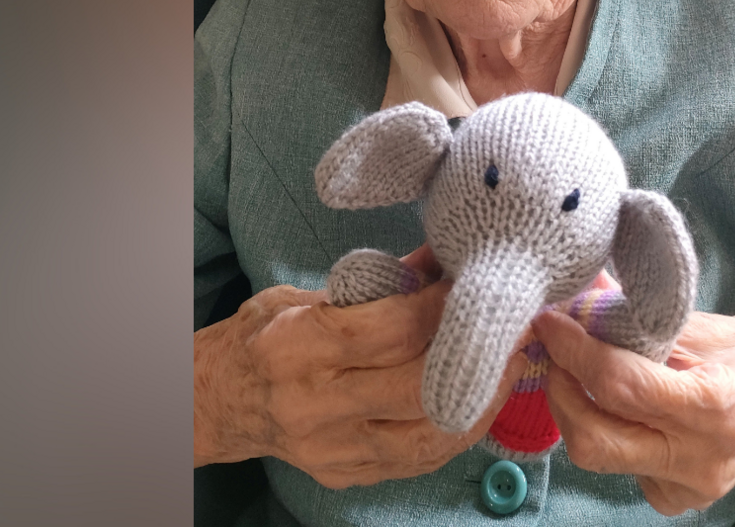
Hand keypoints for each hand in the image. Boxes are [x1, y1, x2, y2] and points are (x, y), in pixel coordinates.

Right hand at [194, 246, 528, 487]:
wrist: (219, 402)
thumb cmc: (264, 338)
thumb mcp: (305, 295)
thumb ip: (377, 284)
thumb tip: (443, 260)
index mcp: (295, 347)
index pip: (391, 330)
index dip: (445, 308)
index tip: (479, 288)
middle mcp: (312, 405)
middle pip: (417, 387)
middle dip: (476, 358)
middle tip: (515, 331)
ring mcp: (331, 449)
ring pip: (428, 434)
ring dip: (480, 401)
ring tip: (510, 368)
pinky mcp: (348, 474)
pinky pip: (420, 460)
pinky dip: (457, 430)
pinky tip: (479, 403)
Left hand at [534, 305, 734, 515]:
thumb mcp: (710, 327)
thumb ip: (643, 319)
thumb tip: (583, 296)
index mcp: (717, 406)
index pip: (621, 385)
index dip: (575, 351)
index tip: (552, 323)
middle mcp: (701, 457)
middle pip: (595, 439)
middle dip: (561, 391)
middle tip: (557, 355)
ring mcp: (687, 486)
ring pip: (601, 457)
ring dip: (578, 411)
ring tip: (584, 374)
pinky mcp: (675, 499)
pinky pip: (620, 467)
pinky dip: (611, 432)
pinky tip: (628, 410)